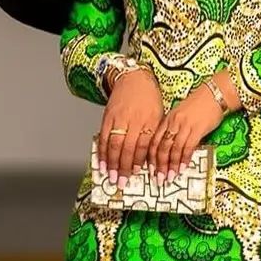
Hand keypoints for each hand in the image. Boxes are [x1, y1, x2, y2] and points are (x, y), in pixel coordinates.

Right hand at [98, 67, 162, 185]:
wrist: (134, 78)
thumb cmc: (150, 99)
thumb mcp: (158, 116)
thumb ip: (152, 136)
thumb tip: (148, 159)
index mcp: (149, 121)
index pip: (143, 144)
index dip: (138, 161)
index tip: (135, 173)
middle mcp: (133, 120)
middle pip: (127, 147)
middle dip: (123, 167)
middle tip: (121, 181)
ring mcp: (119, 118)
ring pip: (114, 143)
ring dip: (111, 162)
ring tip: (110, 176)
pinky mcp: (107, 116)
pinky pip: (104, 137)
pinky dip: (102, 151)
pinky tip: (102, 162)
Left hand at [148, 74, 234, 180]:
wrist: (214, 94)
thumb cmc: (199, 104)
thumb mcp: (180, 114)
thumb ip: (173, 128)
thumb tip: (170, 147)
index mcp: (167, 119)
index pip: (154, 141)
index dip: (151, 157)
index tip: (150, 170)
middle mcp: (173, 123)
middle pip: (162, 147)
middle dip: (159, 166)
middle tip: (158, 178)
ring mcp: (185, 126)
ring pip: (174, 149)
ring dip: (171, 166)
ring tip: (170, 177)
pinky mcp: (197, 129)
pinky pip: (188, 147)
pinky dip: (185, 159)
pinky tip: (183, 168)